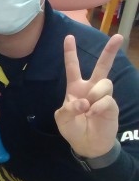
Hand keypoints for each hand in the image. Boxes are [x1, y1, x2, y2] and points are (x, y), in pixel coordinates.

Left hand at [54, 34, 121, 157]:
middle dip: (110, 51)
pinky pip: (107, 100)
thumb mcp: (62, 118)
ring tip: (88, 108)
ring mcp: (103, 96)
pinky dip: (98, 107)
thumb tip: (83, 102)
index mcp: (75, 87)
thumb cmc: (72, 128)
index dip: (70, 52)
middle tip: (118, 36)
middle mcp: (91, 88)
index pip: (72, 67)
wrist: (86, 144)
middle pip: (102, 66)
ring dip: (95, 94)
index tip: (69, 36)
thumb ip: (68, 108)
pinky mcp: (111, 106)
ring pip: (104, 83)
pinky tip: (93, 114)